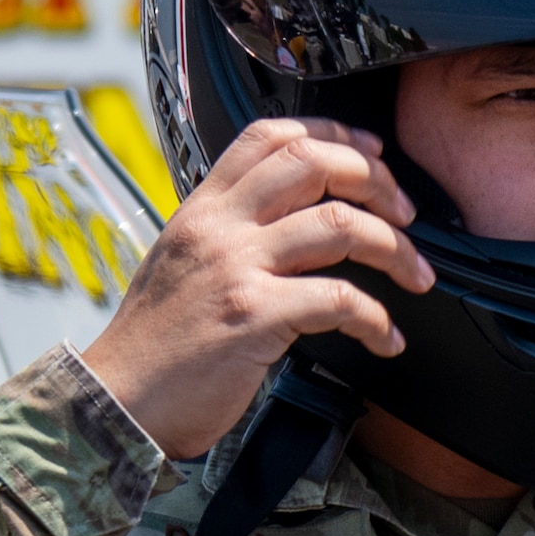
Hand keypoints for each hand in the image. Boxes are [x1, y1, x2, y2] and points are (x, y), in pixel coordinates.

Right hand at [83, 119, 432, 458]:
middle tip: (405, 213)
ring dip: (395, 249)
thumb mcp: (184, 263)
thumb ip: (233, 233)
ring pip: (340, 225)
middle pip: (315, 163)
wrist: (118, 402)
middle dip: (377, 181)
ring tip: (416, 274)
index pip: (272, 136)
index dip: (334, 133)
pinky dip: (378, 320)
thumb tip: (294, 222)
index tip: (373, 153)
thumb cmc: (155, 344)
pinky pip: (339, 300)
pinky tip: (387, 338)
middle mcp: (220, 227)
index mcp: (203, 208)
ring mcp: (236, 268)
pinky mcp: (254, 317)